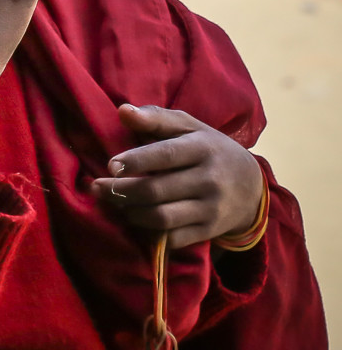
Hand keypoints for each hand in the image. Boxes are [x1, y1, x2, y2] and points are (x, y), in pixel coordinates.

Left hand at [92, 103, 263, 248]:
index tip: (110, 165)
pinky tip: (135, 219)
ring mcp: (211, 208)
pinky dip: (148, 232)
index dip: (136, 161)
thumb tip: (123, 111)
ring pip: (161, 217)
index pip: (166, 155)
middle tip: (97, 187)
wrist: (252, 187)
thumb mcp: (189, 127)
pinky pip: (172, 238)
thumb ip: (156, 118)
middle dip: (121, 190)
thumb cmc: (209, 150)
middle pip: (156, 190)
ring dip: (130, 212)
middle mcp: (210, 179)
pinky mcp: (209, 231)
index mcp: (203, 148)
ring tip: (115, 202)